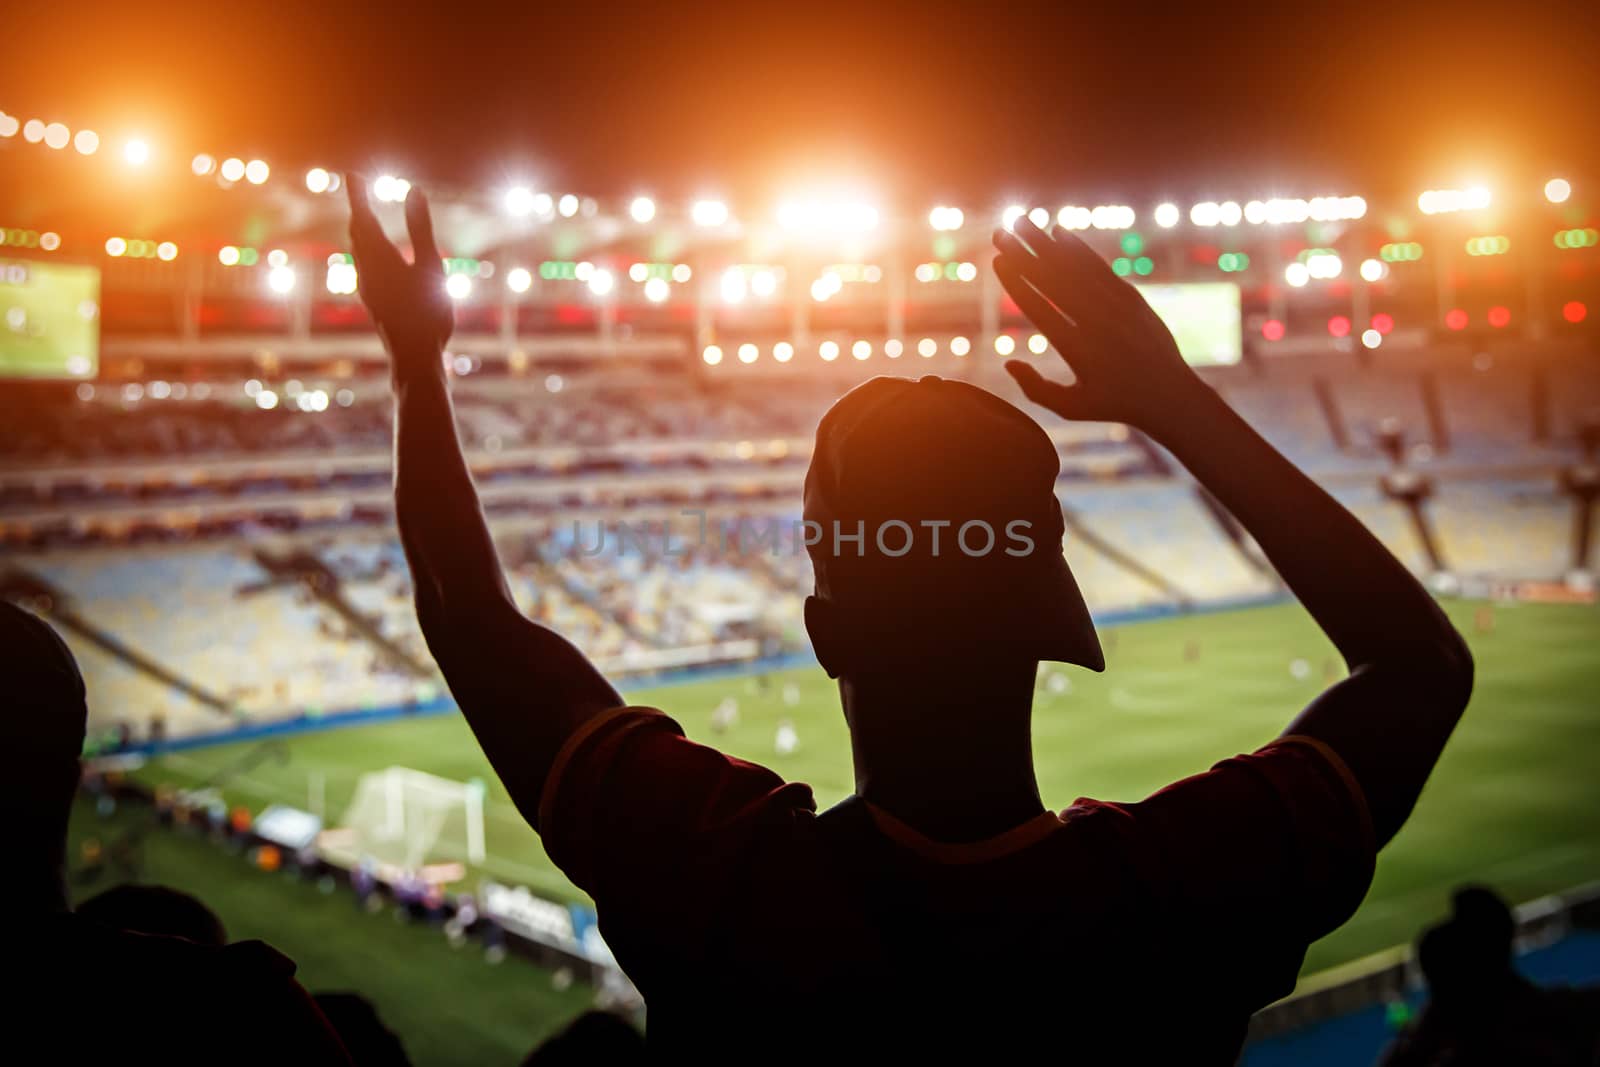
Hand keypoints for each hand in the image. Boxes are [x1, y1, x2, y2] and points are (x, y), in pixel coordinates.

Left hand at [346, 174, 452, 376]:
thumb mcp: (430, 266)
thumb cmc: (427, 313)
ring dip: (360, 229)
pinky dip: (367, 249)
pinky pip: (364, 265)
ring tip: (363, 217)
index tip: (353, 174)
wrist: (414, 357)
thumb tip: (413, 191)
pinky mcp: (374, 300)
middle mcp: (367, 270)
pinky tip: (375, 257)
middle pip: (356, 232)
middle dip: (357, 209)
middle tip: (357, 189)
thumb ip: (420, 229)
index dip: (358, 194)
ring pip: (358, 251)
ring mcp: (368, 287)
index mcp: (380, 257)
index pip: (364, 216)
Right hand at [993, 218, 1203, 432]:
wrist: (1170, 395)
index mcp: (1078, 349)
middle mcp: (1097, 322)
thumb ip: (1036, 388)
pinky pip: (1100, 268)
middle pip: (1053, 281)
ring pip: (1076, 268)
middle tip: (999, 232)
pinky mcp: (1131, 298)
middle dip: (1023, 253)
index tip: (998, 261)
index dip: (1017, 282)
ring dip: (1046, 243)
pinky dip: (1079, 249)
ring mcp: (1116, 307)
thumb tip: (1009, 362)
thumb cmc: (1114, 404)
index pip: (1040, 308)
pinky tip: (1059, 232)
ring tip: (1021, 222)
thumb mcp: (1071, 407)